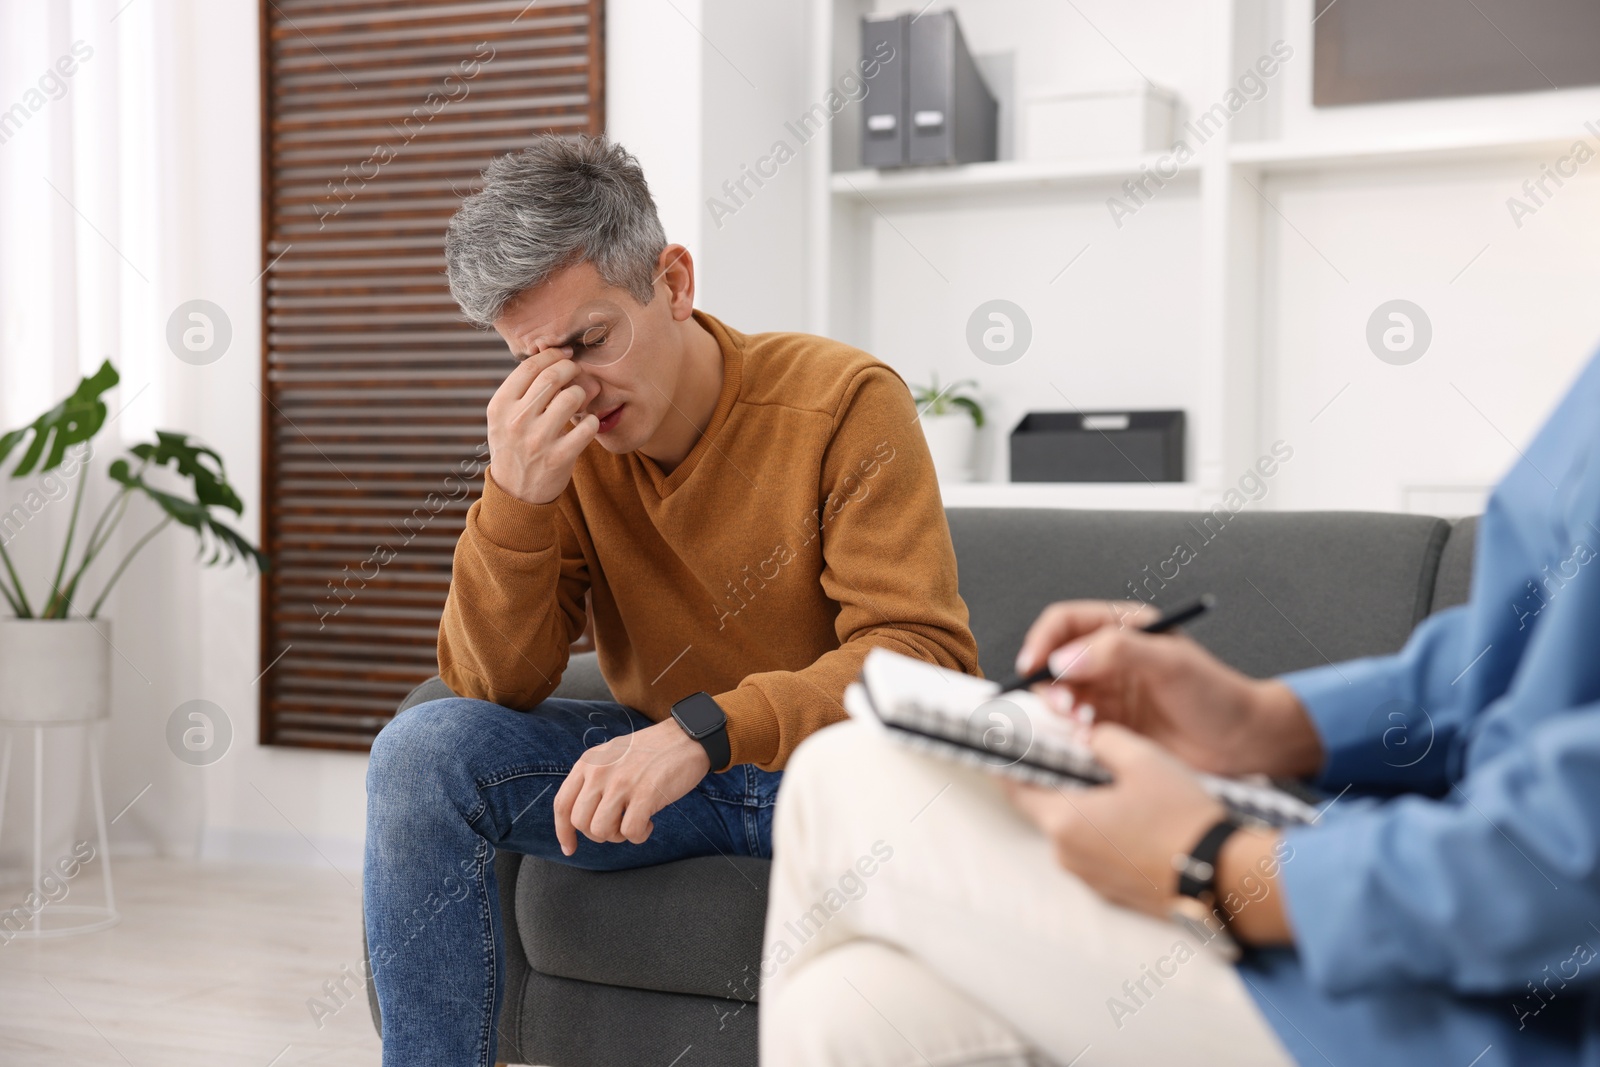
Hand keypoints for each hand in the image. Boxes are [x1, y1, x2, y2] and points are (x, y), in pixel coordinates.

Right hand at [487, 341, 601, 505]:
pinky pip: (587, 427)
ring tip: (580, 399)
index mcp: (500, 406)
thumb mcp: (503, 418)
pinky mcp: (559, 458)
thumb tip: (554, 358)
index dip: (552, 355)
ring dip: (581, 393)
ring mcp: (538, 440)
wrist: (515, 493)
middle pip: (552, 377)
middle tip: (577, 371)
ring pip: (571, 397)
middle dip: (570, 368)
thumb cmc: (513, 447)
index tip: (565, 354)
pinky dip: (592, 421)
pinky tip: (587, 424)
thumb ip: (521, 391)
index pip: (529, 367)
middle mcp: (516, 421)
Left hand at [553, 718, 711, 854]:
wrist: (686, 737)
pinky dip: (639, 836)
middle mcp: (600, 772)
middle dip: (598, 834)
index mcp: (588, 762)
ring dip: (618, 836)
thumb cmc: (651, 750)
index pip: (562, 804)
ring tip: (633, 823)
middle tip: (617, 826)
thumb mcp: (611, 755)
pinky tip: (649, 823)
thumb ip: (593, 778)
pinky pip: (630, 833)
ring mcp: (621, 783)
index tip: (569, 848)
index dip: (563, 832)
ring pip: (601, 831)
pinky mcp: (645, 794)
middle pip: (580, 823)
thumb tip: (580, 815)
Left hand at [1006, 723, 1225, 916]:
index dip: (1011, 764)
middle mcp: (1068, 854)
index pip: (1017, 788)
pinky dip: (1101, 832)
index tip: (1009, 746)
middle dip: (1052, 782)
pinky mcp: (1113, 891)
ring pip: (1071, 832)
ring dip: (1081, 808)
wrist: (1222, 878)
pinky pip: (1094, 853)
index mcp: (1064, 820)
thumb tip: (1088, 737)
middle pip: (1044, 809)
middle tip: (1068, 756)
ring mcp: (1089, 877)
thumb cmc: (1181, 817)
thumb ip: (1105, 739)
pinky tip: (1130, 816)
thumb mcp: (1143, 759)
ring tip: (1107, 783)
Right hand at [1014, 600, 1320, 777]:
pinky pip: (1071, 724)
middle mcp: (1109, 657)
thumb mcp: (1169, 663)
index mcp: (1124, 628)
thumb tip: (1064, 659)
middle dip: (1049, 681)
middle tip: (1064, 705)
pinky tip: (1093, 738)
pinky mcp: (1108, 725)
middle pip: (1053, 659)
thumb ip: (1115, 651)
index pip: (1065, 622)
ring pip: (1058, 693)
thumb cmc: (1217, 696)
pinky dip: (1071, 731)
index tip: (1032, 664)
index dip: (1042, 640)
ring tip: (1083, 722)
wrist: (1242, 744)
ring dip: (1060, 707)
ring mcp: (1107, 692)